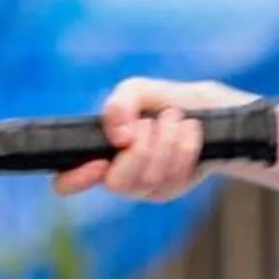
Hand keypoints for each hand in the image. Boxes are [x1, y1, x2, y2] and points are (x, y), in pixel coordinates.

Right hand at [53, 77, 255, 199]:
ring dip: (166, 141)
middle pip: (116, 183)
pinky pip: (174, 176)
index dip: (74, 179)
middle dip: (140, 149)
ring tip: (175, 118)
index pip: (67, 180)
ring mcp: (145, 186)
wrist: (211, 111)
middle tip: (152, 122)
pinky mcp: (171, 188)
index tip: (99, 162)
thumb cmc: (166, 100)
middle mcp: (117, 173)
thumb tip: (119, 136)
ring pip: (148, 178)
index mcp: (98, 150)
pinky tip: (190, 131)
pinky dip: (184, 147)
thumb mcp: (140, 90)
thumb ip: (121, 103)